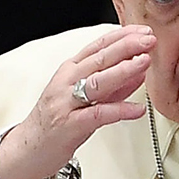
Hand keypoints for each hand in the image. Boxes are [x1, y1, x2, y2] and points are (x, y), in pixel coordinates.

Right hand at [0, 26, 152, 178]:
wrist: (30, 148)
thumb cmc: (57, 121)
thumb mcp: (85, 97)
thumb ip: (113, 85)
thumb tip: (139, 71)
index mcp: (71, 70)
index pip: (98, 45)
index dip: (122, 36)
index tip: (143, 30)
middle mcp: (67, 81)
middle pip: (99, 58)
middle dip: (126, 46)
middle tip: (148, 39)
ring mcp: (67, 102)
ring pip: (97, 81)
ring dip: (123, 70)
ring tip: (144, 62)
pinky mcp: (70, 125)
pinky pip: (98, 115)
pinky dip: (120, 110)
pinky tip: (137, 108)